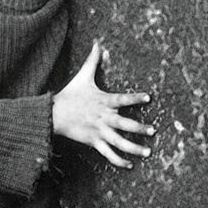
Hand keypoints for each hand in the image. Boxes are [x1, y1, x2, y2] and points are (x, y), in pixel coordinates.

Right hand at [52, 42, 152, 168]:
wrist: (54, 114)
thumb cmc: (70, 94)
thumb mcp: (82, 77)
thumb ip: (92, 61)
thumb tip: (97, 42)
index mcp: (103, 101)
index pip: (122, 99)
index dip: (135, 98)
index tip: (148, 98)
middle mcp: (103, 117)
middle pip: (124, 124)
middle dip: (139, 128)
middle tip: (153, 131)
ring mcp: (99, 131)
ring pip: (119, 143)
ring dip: (134, 148)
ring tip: (147, 152)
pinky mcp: (93, 142)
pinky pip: (108, 154)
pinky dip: (119, 161)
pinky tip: (130, 164)